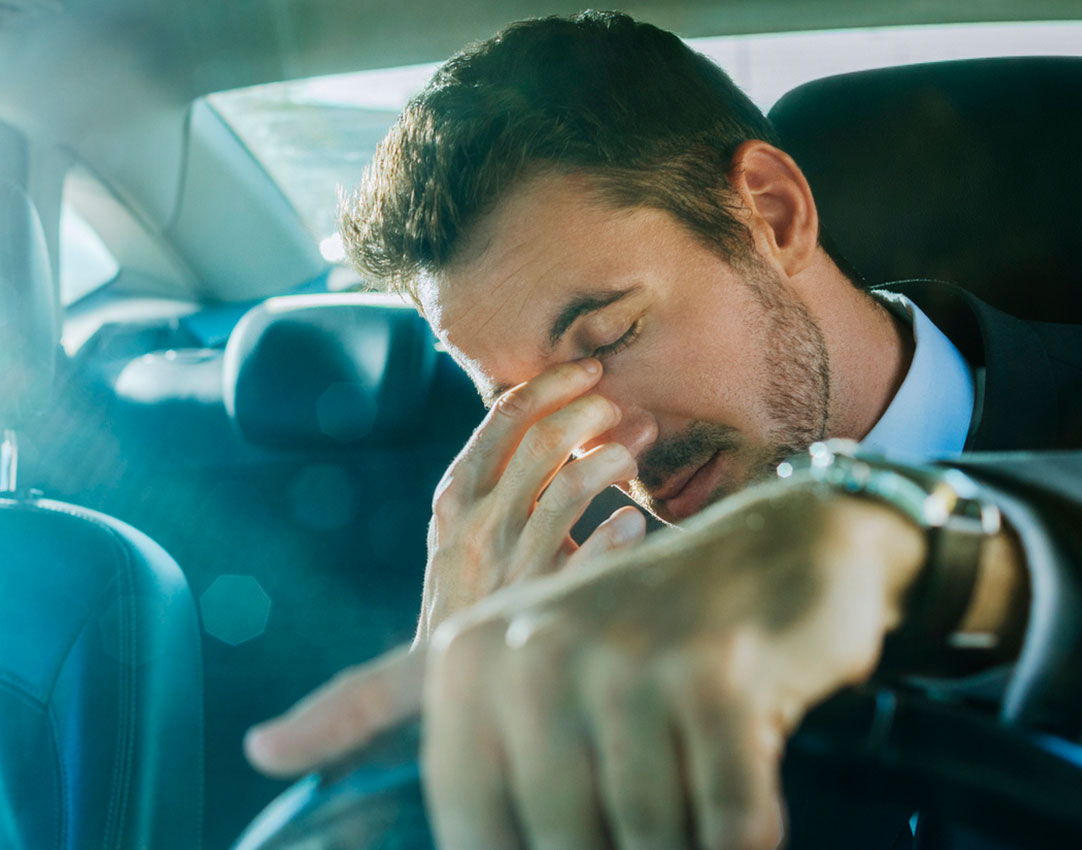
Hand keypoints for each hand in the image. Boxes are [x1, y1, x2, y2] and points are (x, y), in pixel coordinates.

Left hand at [248, 482, 928, 849]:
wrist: (786, 550)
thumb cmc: (635, 630)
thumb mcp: (495, 657)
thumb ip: (374, 706)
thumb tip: (258, 752)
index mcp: (462, 656)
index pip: (469, 826)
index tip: (575, 843)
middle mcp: (529, 652)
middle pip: (558, 843)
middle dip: (614, 848)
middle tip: (652, 816)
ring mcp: (624, 661)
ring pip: (647, 842)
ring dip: (684, 838)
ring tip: (700, 785)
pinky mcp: (717, 678)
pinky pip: (728, 826)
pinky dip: (746, 832)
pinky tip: (750, 804)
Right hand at [419, 357, 646, 640]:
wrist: (446, 682)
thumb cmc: (468, 596)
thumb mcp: (460, 533)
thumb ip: (497, 482)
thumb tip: (561, 419)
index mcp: (455, 498)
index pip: (502, 418)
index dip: (550, 384)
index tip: (588, 370)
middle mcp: (477, 526)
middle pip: (542, 443)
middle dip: (589, 412)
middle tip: (620, 408)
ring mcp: (510, 566)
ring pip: (569, 491)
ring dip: (611, 460)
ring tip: (633, 451)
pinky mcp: (540, 607)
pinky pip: (588, 559)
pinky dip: (616, 535)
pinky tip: (635, 524)